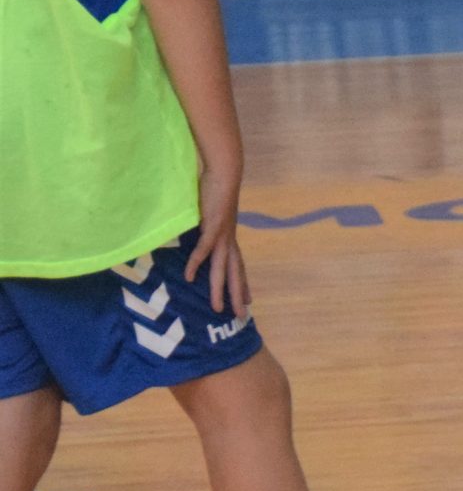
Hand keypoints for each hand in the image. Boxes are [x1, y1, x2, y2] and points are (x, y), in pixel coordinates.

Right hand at [185, 168, 249, 317]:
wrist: (224, 173)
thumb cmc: (215, 194)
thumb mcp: (210, 218)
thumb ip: (205, 231)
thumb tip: (197, 240)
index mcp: (229, 239)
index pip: (238, 267)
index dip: (241, 285)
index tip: (247, 302)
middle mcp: (229, 240)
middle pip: (234, 273)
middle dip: (237, 296)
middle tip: (241, 317)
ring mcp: (223, 234)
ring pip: (221, 268)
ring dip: (218, 288)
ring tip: (216, 307)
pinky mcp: (212, 225)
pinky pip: (203, 248)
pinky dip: (196, 262)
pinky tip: (188, 276)